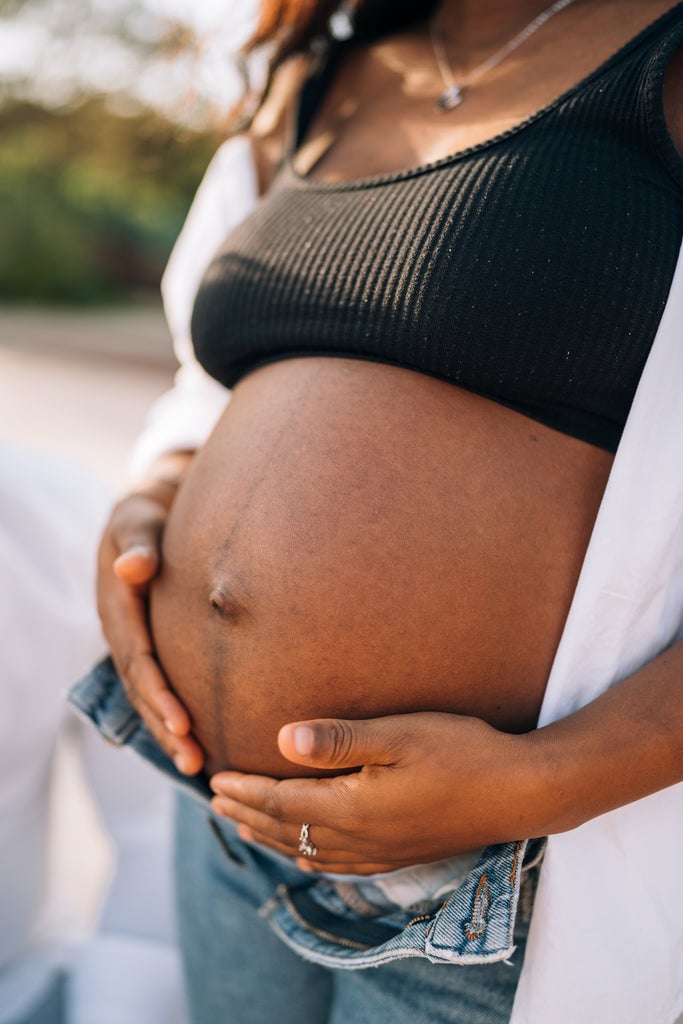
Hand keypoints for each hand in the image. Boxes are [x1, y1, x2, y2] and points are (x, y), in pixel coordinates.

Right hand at [96, 452, 203, 773]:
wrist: (149, 514)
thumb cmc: (149, 515)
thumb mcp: (138, 520)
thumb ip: (138, 545)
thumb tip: (132, 569)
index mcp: (117, 605)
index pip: (138, 658)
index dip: (158, 692)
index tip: (184, 723)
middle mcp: (122, 630)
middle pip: (141, 688)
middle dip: (165, 726)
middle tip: (194, 761)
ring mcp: (134, 640)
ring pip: (148, 694)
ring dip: (169, 731)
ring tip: (196, 766)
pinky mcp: (150, 645)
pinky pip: (158, 685)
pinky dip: (173, 714)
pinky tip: (200, 741)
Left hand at [210, 712, 545, 873]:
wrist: (519, 793)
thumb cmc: (462, 752)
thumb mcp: (399, 734)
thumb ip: (339, 739)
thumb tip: (281, 739)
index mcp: (353, 808)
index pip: (282, 801)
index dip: (245, 790)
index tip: (215, 777)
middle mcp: (360, 839)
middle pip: (287, 830)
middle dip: (247, 813)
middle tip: (215, 799)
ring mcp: (380, 853)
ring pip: (306, 852)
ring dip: (269, 836)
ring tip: (243, 824)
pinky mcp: (398, 855)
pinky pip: (336, 866)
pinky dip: (306, 857)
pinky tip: (304, 854)